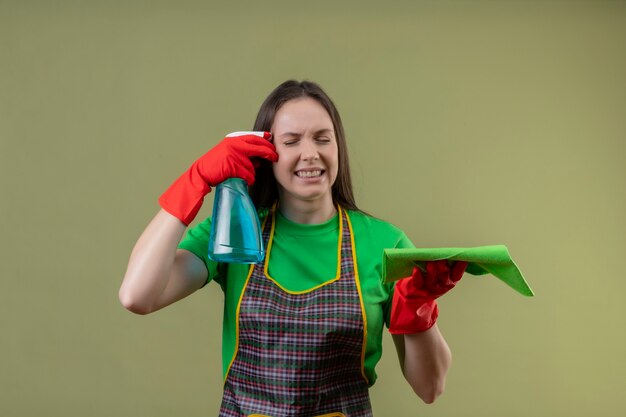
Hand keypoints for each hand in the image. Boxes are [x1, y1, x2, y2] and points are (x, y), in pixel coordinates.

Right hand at [158, 131, 277, 224]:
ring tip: (242, 175)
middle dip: (269, 152)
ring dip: (252, 173)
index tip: (272, 139)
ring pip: (253, 166)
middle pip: (258, 147)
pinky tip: (241, 180)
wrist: (201, 173)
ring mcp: (234, 155)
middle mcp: (234, 145)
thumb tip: (261, 157)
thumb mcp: (229, 153)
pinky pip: (248, 174)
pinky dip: (248, 179)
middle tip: (275, 157)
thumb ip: (243, 152)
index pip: (254, 137)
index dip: (264, 139)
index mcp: (233, 140)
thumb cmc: (216, 165)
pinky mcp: (233, 166)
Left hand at [389, 260, 467, 333]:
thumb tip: (451, 252)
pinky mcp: (417, 289)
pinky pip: (418, 283)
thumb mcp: (442, 275)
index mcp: (450, 282)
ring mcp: (429, 288)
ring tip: (430, 263)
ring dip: (432, 271)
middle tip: (441, 258)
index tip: (462, 259)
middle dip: (443, 268)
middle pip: (444, 277)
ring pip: (432, 281)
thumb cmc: (431, 280)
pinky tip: (416, 269)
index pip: (457, 275)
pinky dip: (417, 276)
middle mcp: (441, 286)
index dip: (460, 268)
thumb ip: (447, 265)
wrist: (416, 297)